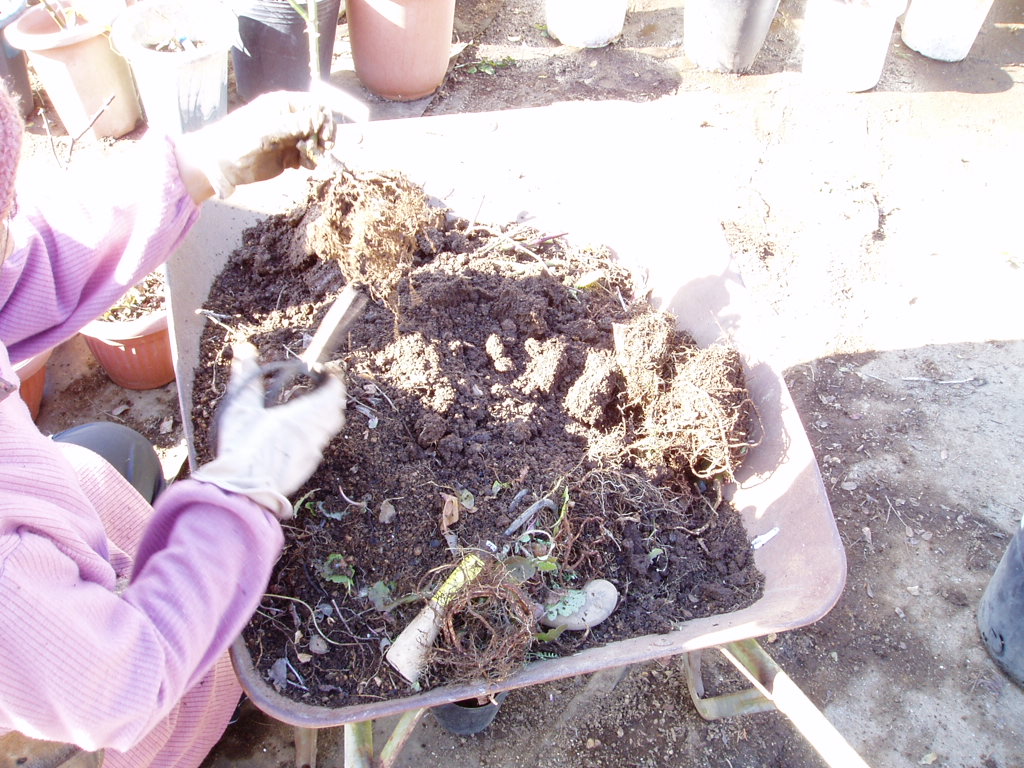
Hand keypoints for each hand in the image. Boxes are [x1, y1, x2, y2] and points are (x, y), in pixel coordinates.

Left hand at [176, 91, 335, 199]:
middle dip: (324, 136)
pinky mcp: (287, 155)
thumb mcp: (267, 130)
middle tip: (323, 149)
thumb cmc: (239, 140)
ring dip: (317, 151)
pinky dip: (310, 161)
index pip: (315, 105)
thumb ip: (294, 123)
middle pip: (319, 123)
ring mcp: (289, 137)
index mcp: (283, 105)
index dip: (325, 119)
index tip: (325, 136)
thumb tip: (318, 119)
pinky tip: (301, 166)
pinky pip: (308, 156)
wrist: (222, 163)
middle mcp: (289, 119)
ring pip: (316, 141)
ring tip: (307, 160)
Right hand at [191, 343, 345, 519]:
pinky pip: (319, 445)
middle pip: (335, 411)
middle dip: (332, 397)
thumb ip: (246, 376)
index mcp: (303, 415)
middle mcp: (314, 433)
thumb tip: (244, 347)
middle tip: (322, 387)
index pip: (332, 393)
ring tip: (313, 408)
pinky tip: (301, 434)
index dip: (334, 380)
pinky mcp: (306, 467)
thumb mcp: (240, 407)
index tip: (328, 372)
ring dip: (326, 415)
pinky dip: (317, 433)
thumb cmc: (242, 446)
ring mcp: (312, 453)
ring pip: (329, 429)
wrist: (244, 490)